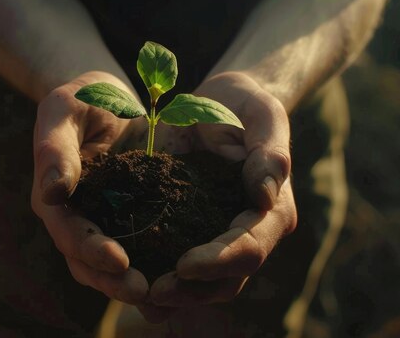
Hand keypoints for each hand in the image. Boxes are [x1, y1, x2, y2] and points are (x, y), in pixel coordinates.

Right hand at [30, 71, 148, 304]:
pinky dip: (157, 264)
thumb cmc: (81, 97)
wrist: (109, 96)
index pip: (68, 232)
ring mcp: (105, 221)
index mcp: (55, 197)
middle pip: (89, 262)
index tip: (120, 261)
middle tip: (146, 292)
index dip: (91, 250)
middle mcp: (77, 217)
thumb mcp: (63, 109)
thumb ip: (55, 148)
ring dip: (135, 283)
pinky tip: (183, 273)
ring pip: (114, 266)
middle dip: (115, 281)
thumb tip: (53, 192)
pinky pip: (144, 247)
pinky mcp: (132, 217)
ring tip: (164, 295)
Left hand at [142, 71, 297, 319]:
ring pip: (204, 283)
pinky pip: (177, 262)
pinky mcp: (192, 231)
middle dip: (192, 290)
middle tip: (153, 291)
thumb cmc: (244, 105)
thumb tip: (265, 196)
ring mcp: (219, 236)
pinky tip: (127, 278)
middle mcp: (248, 232)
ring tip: (138, 295)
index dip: (220, 261)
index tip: (184, 265)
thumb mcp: (262, 114)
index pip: (250, 247)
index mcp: (271, 210)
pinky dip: (157, 274)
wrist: (220, 104)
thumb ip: (270, 151)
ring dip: (174, 293)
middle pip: (227, 278)